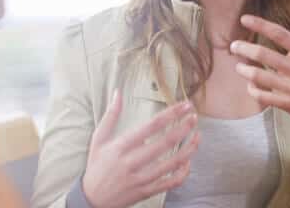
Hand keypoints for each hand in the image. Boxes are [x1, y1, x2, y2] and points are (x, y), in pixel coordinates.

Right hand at [82, 90, 200, 207]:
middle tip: (194, 117)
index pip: (151, 126)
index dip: (170, 114)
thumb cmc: (96, 166)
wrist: (92, 200)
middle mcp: (132, 162)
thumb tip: (118, 93)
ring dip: (189, 148)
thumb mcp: (98, 139)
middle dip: (184, 128)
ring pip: (172, 163)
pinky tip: (188, 161)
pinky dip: (183, 172)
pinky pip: (171, 182)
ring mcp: (140, 178)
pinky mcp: (146, 191)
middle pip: (165, 143)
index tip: (184, 105)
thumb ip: (110, 116)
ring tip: (198, 136)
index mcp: (120, 146)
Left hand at [231, 4, 289, 138]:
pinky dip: (253, 90)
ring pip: (261, 77)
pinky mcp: (289, 105)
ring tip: (238, 66)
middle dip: (245, 49)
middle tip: (234, 46)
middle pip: (266, 55)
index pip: (282, 35)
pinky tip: (250, 85)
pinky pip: (264, 96)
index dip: (262, 25)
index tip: (245, 19)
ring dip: (245, 70)